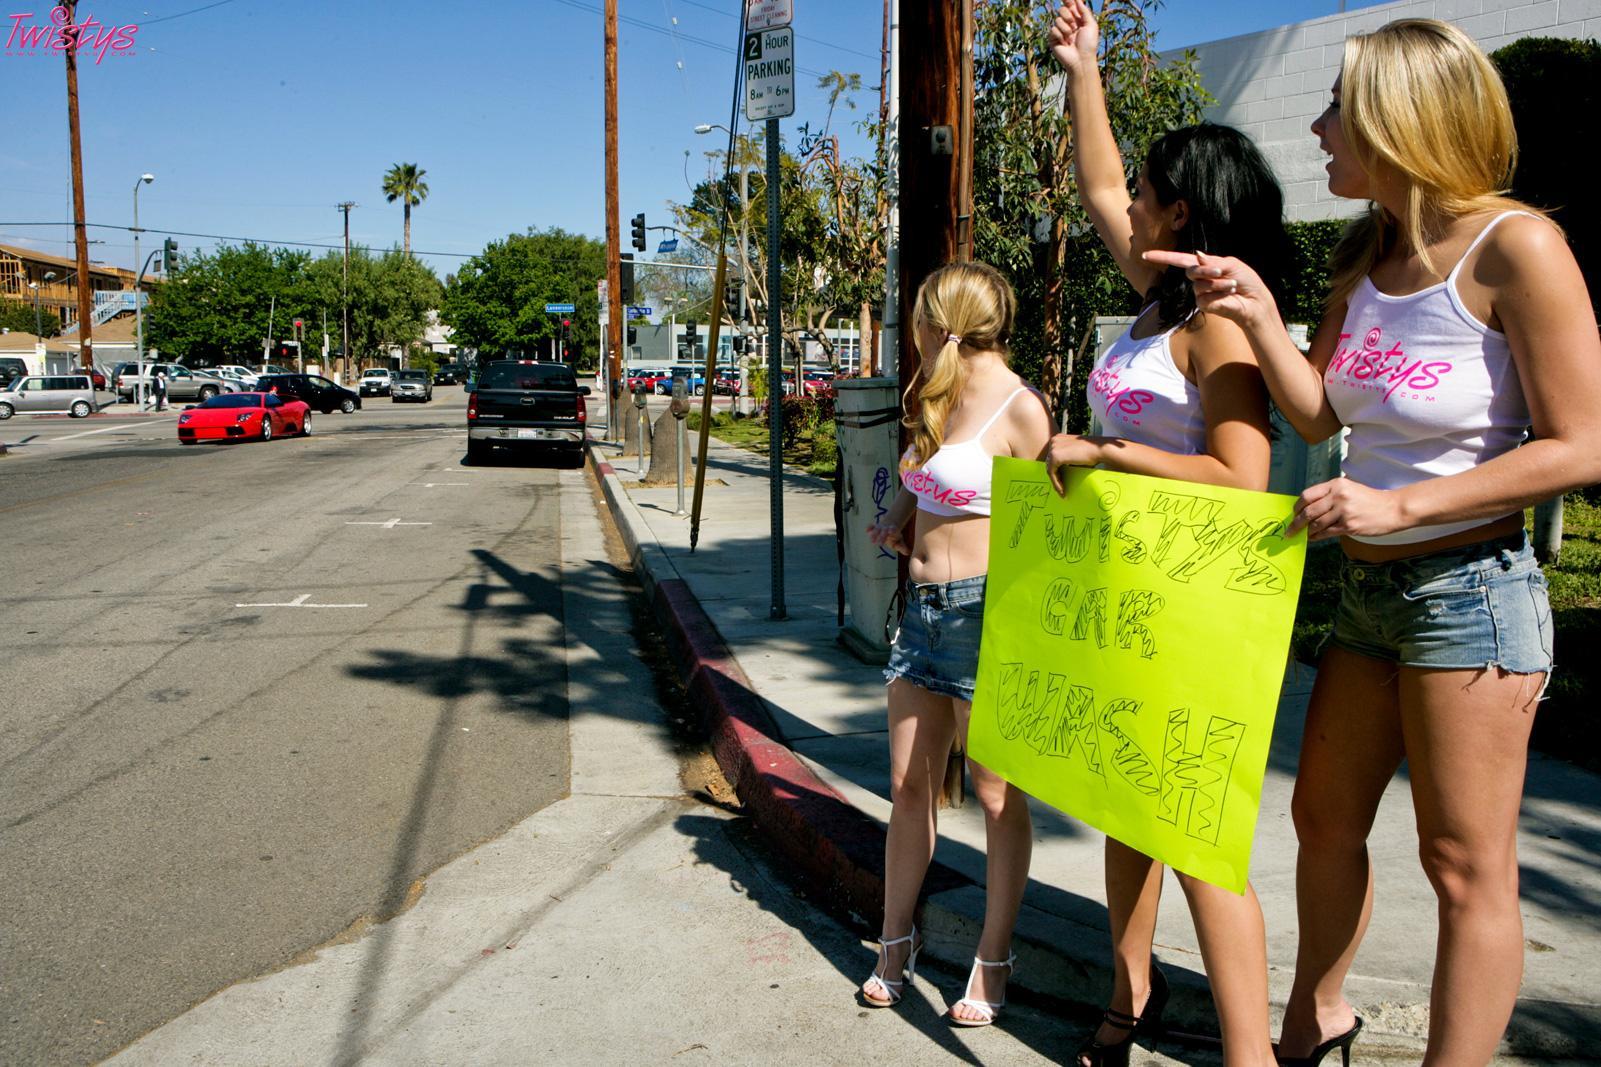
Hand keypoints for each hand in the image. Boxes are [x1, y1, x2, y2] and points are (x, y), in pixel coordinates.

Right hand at [867, 520, 909, 554]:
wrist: (889, 527)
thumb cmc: (894, 537)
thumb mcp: (899, 542)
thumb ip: (902, 547)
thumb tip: (907, 553)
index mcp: (893, 531)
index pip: (893, 529)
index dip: (892, 530)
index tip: (890, 531)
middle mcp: (886, 528)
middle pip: (884, 531)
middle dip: (882, 536)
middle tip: (880, 543)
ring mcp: (880, 528)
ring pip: (877, 529)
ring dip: (874, 534)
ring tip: (872, 541)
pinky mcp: (874, 528)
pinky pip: (871, 527)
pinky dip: (869, 528)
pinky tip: (867, 530)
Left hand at [1045, 433, 1103, 494]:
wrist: (1099, 449)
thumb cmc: (1092, 453)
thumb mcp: (1075, 454)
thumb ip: (1066, 459)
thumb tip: (1061, 474)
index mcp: (1058, 438)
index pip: (1052, 457)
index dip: (1056, 470)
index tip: (1060, 481)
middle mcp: (1054, 441)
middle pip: (1050, 463)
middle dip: (1055, 477)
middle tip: (1060, 489)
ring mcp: (1053, 448)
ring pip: (1050, 469)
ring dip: (1056, 482)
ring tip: (1062, 492)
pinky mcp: (1055, 456)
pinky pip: (1052, 473)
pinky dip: (1056, 483)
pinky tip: (1062, 490)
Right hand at [1048, 0, 1098, 78]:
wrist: (1081, 60)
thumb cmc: (1089, 44)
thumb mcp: (1091, 25)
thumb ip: (1085, 11)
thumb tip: (1078, 0)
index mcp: (1077, 20)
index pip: (1071, 6)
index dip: (1068, 0)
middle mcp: (1068, 24)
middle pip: (1062, 10)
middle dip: (1068, 16)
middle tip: (1074, 25)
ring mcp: (1060, 32)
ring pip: (1057, 20)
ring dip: (1066, 29)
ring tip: (1071, 38)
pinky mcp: (1053, 39)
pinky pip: (1053, 30)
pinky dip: (1060, 36)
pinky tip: (1065, 43)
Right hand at [1141, 249, 1278, 328]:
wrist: (1254, 301)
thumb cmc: (1246, 281)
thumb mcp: (1231, 264)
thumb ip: (1212, 261)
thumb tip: (1196, 255)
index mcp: (1205, 265)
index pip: (1180, 259)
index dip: (1163, 257)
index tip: (1145, 255)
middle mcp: (1200, 278)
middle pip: (1191, 270)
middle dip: (1206, 270)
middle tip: (1220, 272)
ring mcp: (1200, 292)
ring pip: (1199, 284)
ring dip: (1218, 283)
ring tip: (1232, 286)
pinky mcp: (1203, 305)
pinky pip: (1205, 296)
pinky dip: (1219, 293)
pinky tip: (1228, 295)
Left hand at [1290, 478, 1406, 539]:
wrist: (1393, 509)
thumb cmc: (1369, 500)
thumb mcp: (1349, 489)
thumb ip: (1330, 495)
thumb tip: (1307, 508)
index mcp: (1336, 484)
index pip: (1307, 495)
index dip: (1297, 506)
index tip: (1293, 513)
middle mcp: (1338, 496)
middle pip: (1308, 511)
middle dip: (1296, 522)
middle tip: (1289, 530)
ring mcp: (1343, 512)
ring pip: (1316, 524)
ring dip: (1306, 531)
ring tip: (1302, 535)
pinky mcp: (1349, 526)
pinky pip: (1326, 533)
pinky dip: (1316, 537)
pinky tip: (1313, 538)